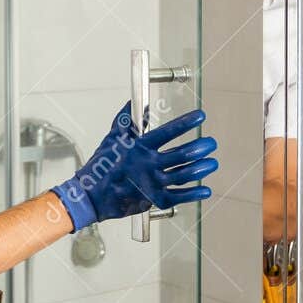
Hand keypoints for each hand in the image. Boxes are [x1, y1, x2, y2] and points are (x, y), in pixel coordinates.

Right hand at [49, 103, 217, 232]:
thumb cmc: (101, 166)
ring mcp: (151, 183)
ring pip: (183, 175)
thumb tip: (132, 103)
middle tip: (211, 143)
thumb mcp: (112, 139)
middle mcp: (147, 164)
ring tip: (212, 163)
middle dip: (200, 147)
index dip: (186, 123)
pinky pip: (178, 197)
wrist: (90, 195)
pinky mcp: (153, 199)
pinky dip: (194, 194)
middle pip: (181, 155)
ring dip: (201, 168)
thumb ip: (126, 121)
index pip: (167, 132)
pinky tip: (205, 189)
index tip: (200, 116)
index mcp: (139, 147)